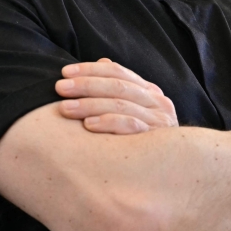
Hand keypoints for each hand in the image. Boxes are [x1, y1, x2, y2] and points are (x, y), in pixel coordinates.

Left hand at [55, 58, 177, 133]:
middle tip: (60, 88)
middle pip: (117, 86)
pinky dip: (107, 123)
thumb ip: (117, 87)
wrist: (170, 169)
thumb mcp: (132, 110)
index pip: (117, 72)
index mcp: (149, 90)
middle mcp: (157, 102)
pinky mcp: (156, 139)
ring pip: (120, 104)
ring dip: (89, 104)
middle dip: (85, 85)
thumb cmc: (140, 139)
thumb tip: (102, 61)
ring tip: (66, 108)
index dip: (90, 69)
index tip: (65, 72)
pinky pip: (130, 126)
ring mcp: (159, 120)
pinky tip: (88, 125)